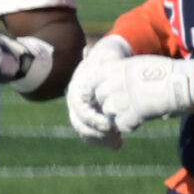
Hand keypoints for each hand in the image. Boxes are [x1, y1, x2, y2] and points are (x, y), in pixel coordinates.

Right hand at [66, 33, 128, 147]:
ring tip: (118, 143)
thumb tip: (91, 50)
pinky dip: (103, 140)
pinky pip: (91, 133)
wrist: (108, 64)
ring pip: (85, 130)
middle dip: (97, 134)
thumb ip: (105, 57)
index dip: (94, 120)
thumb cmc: (111, 60)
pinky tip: (118, 142)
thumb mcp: (109, 56)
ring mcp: (81, 111)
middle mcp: (76, 102)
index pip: (81, 110)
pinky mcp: (89, 118)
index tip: (110, 126)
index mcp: (78, 90)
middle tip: (116, 139)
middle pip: (80, 124)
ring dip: (100, 139)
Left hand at [76, 35, 193, 143]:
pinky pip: (121, 125)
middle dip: (109, 104)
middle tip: (125, 105)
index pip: (90, 83)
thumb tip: (105, 83)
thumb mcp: (137, 65)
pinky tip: (142, 118)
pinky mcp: (129, 115)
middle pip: (99, 99)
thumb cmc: (165, 72)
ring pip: (108, 113)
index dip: (98, 91)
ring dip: (118, 115)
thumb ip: (119, 73)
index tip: (104, 95)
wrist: (184, 83)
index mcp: (112, 69)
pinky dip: (130, 124)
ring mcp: (119, 100)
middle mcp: (112, 84)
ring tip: (136, 110)